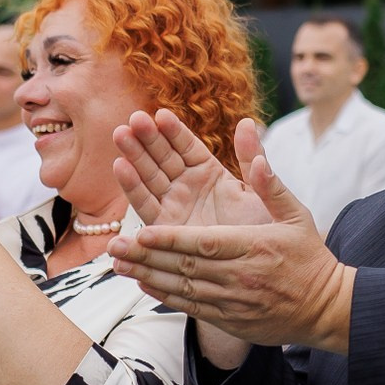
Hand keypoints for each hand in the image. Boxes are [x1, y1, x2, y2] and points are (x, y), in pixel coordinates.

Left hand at [109, 120, 349, 351]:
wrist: (325, 308)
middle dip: (147, 257)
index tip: (142, 232)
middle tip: (115, 246)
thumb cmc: (309, 256)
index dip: (171, 239)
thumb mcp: (296, 215)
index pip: (205, 243)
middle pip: (186, 267)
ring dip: (147, 275)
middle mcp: (240, 276)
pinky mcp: (230, 319)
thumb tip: (254, 149)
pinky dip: (164, 296)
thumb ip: (270, 183)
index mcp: (254, 247)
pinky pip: (191, 307)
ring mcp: (233, 301)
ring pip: (183, 288)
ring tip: (118, 264)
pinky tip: (143, 283)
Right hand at [112, 109, 276, 230]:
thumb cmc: (264, 230)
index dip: (173, 131)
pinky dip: (132, 187)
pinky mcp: (162, 228)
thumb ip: (251, 157)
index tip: (160, 115)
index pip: (187, 146)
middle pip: (163, 157)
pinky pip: (145, 205)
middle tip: (134, 119)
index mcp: (210, 173)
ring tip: (121, 134)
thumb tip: (247, 122)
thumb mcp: (260, 191)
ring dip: (134, 155)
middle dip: (147, 138)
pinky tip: (121, 166)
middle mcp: (187, 187)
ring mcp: (173, 206)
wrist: (259, 270)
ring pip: (150, 176)